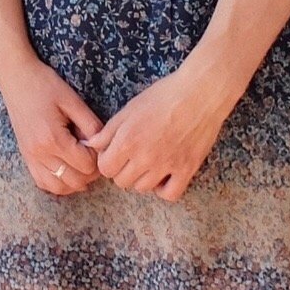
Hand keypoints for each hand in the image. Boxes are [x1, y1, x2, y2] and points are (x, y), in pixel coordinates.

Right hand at [0, 50, 105, 197]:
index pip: (86, 165)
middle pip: (75, 181)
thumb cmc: (45, 84)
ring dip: (75, 181)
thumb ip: (91, 125)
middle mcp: (40, 153)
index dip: (98, 157)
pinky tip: (66, 169)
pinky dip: (57, 182)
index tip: (97, 143)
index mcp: (53, 138)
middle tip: (92, 153)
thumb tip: (102, 145)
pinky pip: (42, 182)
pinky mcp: (25, 156)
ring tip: (81, 163)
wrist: (16, 77)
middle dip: (90, 171)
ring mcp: (30, 157)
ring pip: (58, 187)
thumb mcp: (73, 101)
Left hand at [86, 55, 239, 201]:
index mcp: (127, 140)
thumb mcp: (129, 109)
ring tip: (148, 163)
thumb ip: (108, 131)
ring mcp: (166, 166)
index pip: (105, 168)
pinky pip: (170, 194)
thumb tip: (90, 145)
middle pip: (122, 181)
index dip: (107, 161)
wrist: (199, 94)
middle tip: (131, 157)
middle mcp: (144, 157)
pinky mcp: (187, 170)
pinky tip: (163, 176)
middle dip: (122, 170)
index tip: (114, 153)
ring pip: (143, 188)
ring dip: (141, 178)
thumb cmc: (162, 96)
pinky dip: (164, 190)